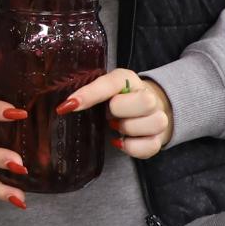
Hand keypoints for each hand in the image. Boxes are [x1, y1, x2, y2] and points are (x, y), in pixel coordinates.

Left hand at [57, 70, 172, 158]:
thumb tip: (66, 106)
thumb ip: (89, 93)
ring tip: (117, 126)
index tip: (69, 105)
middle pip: (145, 102)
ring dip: (128, 128)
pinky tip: (121, 140)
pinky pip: (150, 146)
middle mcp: (148, 96)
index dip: (90, 94)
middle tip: (109, 114)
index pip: (112, 83)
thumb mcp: (104, 90)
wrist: (144, 109)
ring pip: (153, 123)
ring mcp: (157, 118)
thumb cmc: (118, 98)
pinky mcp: (158, 138)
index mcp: (128, 79)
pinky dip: (132, 147)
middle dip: (120, 111)